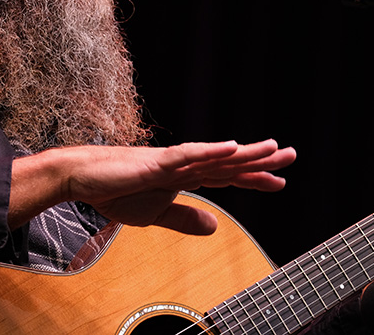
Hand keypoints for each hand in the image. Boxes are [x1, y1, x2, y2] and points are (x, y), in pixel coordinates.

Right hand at [11, 139, 295, 234]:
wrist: (81, 178)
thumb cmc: (115, 191)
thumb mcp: (155, 214)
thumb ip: (184, 218)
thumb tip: (215, 226)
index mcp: (185, 176)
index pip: (226, 177)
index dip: (253, 178)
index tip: (279, 181)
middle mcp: (184, 163)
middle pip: (229, 162)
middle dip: (260, 160)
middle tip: (291, 155)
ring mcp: (172, 160)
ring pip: (215, 156)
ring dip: (244, 152)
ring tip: (272, 148)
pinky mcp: (156, 161)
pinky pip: (188, 155)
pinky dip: (210, 150)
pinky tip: (231, 147)